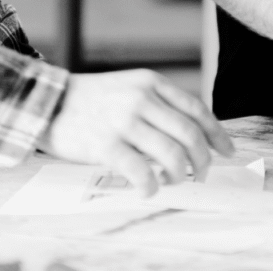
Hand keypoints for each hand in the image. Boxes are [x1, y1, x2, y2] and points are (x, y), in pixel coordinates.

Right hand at [34, 69, 234, 195]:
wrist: (45, 102)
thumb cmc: (90, 100)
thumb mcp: (129, 87)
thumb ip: (157, 103)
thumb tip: (191, 133)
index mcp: (150, 82)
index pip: (196, 109)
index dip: (217, 133)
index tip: (227, 151)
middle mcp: (141, 99)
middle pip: (190, 134)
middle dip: (203, 160)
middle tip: (202, 174)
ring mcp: (123, 121)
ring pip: (171, 154)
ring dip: (180, 175)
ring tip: (172, 182)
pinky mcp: (105, 144)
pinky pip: (140, 172)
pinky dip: (150, 187)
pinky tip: (147, 190)